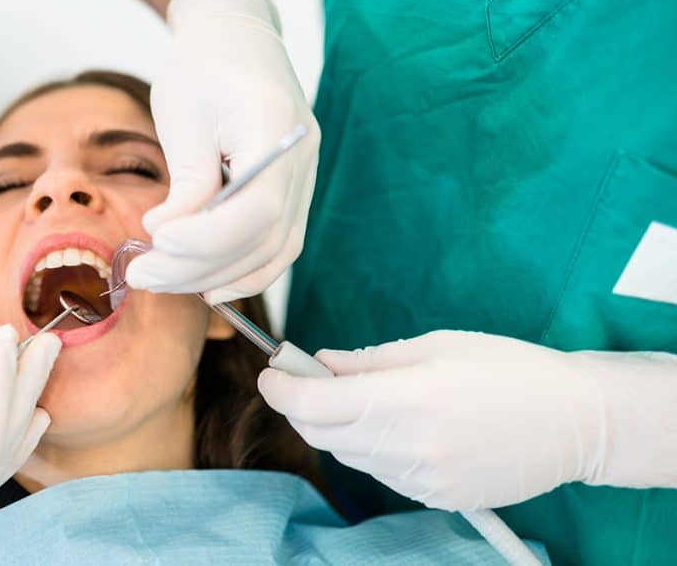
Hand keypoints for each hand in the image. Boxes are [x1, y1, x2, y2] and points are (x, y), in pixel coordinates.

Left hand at [125, 0, 319, 304]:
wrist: (234, 38)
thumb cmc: (201, 66)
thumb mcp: (183, 115)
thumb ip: (186, 182)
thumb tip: (166, 239)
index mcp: (276, 126)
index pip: (257, 206)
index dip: (207, 237)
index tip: (157, 239)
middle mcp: (300, 158)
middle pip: (263, 237)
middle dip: (199, 267)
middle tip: (142, 274)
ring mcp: (303, 177)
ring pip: (273, 251)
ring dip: (216, 276)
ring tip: (160, 279)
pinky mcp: (291, 191)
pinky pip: (278, 245)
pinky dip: (244, 271)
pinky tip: (204, 284)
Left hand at [258, 331, 676, 509]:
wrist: (574, 421)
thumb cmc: (507, 368)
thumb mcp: (436, 346)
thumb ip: (368, 361)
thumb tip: (320, 365)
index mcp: (405, 398)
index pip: (314, 403)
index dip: (281, 389)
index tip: (270, 375)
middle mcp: (406, 445)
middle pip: (321, 434)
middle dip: (301, 408)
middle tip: (304, 381)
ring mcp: (421, 479)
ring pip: (349, 455)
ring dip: (338, 427)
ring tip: (363, 399)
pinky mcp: (436, 498)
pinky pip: (382, 473)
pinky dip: (372, 449)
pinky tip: (398, 427)